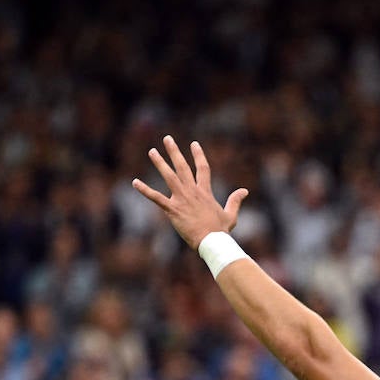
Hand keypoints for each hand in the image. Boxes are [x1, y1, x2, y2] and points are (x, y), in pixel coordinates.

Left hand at [132, 136, 248, 249]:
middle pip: (183, 167)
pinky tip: (135, 182)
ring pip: (169, 176)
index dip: (198, 155)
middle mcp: (192, 191)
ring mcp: (182, 199)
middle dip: (174, 152)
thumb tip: (245, 190)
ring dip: (160, 163)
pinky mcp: (172, 209)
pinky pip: (156, 198)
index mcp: (205, 192)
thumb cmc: (221, 231)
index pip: (202, 168)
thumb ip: (235, 200)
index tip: (194, 144)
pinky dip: (145, 190)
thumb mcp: (231, 214)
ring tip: (152, 151)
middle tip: (167, 139)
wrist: (212, 241)